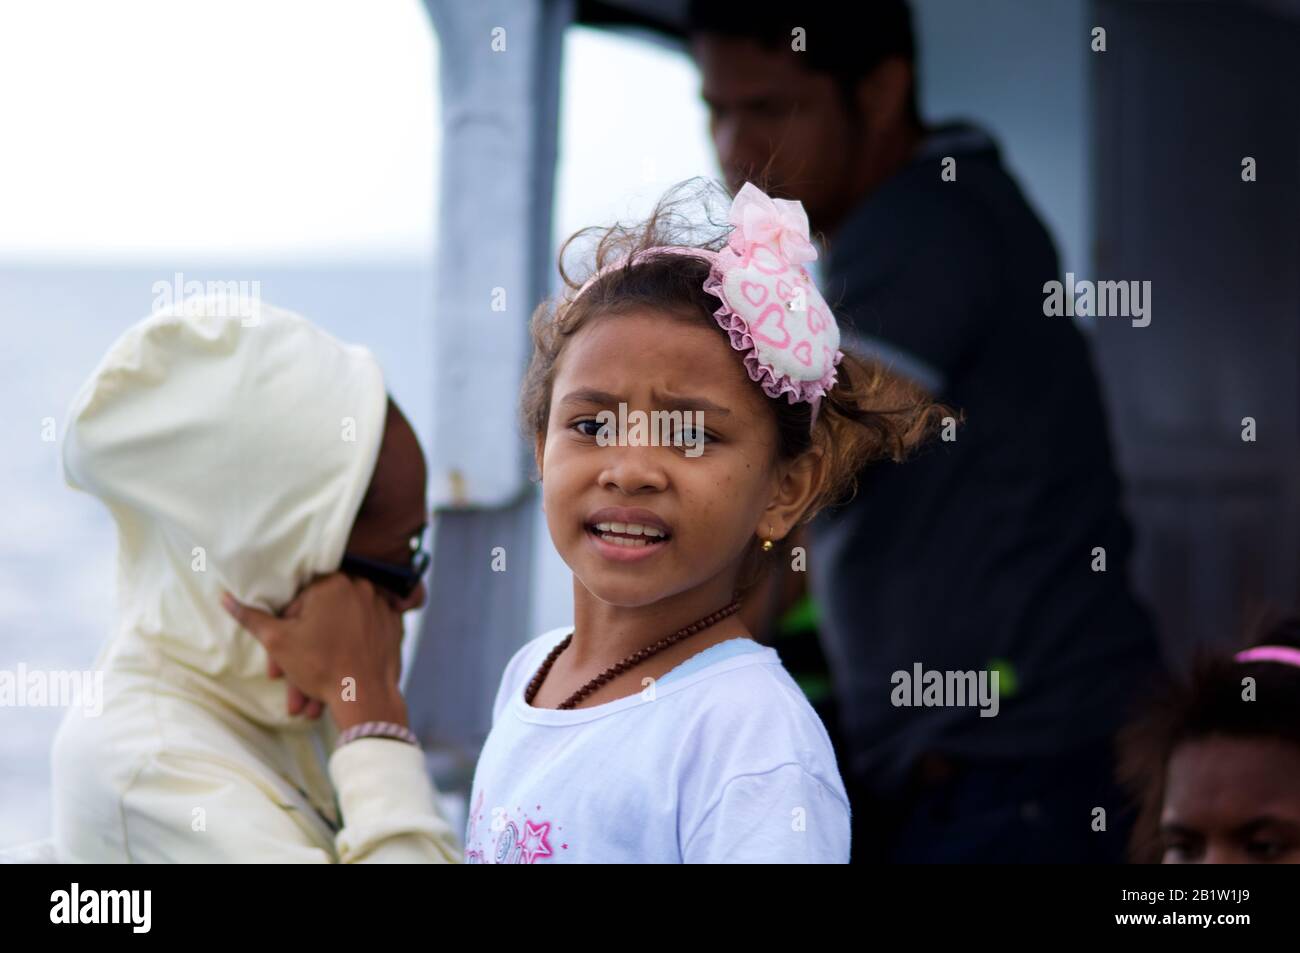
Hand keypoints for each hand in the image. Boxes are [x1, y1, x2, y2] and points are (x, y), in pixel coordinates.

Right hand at [221, 573, 409, 730]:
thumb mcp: (278, 641)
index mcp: (332, 583)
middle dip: (302, 659)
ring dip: (323, 664)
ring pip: (341, 634)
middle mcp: (361, 588)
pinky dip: (349, 657)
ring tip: (312, 700)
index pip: (296, 606)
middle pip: (321, 622)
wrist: (367, 698)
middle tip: (292, 687)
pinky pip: (363, 639)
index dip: (283, 637)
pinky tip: (338, 682)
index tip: (277, 668)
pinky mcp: (395, 627)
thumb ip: (251, 618)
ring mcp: (381, 607)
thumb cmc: (321, 667)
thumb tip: (225, 598)